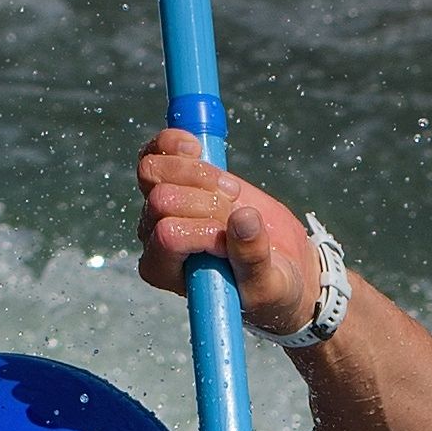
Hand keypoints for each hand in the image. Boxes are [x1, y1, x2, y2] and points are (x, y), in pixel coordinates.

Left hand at [135, 131, 324, 340]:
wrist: (279, 263)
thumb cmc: (269, 287)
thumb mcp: (268, 284)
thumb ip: (252, 258)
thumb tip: (243, 219)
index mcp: (165, 271)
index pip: (168, 237)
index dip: (204, 230)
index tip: (232, 243)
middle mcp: (155, 237)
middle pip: (160, 200)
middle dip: (206, 201)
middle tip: (235, 210)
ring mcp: (163, 206)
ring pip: (152, 171)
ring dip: (196, 172)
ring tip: (229, 190)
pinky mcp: (176, 179)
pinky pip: (156, 151)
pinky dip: (174, 142)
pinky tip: (196, 148)